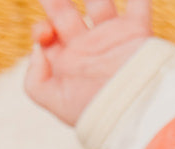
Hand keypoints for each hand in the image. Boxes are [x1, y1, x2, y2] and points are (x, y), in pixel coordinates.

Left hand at [24, 0, 152, 125]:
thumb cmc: (98, 111)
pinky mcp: (137, 32)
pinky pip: (138, 3)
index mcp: (69, 64)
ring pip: (98, 2)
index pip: (46, 37)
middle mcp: (88, 48)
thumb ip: (36, 81)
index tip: (47, 33)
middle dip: (53, 0)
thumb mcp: (57, 102)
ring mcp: (112, 38)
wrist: (138, 111)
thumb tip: (37, 49)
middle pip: (64, 13)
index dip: (41, 29)